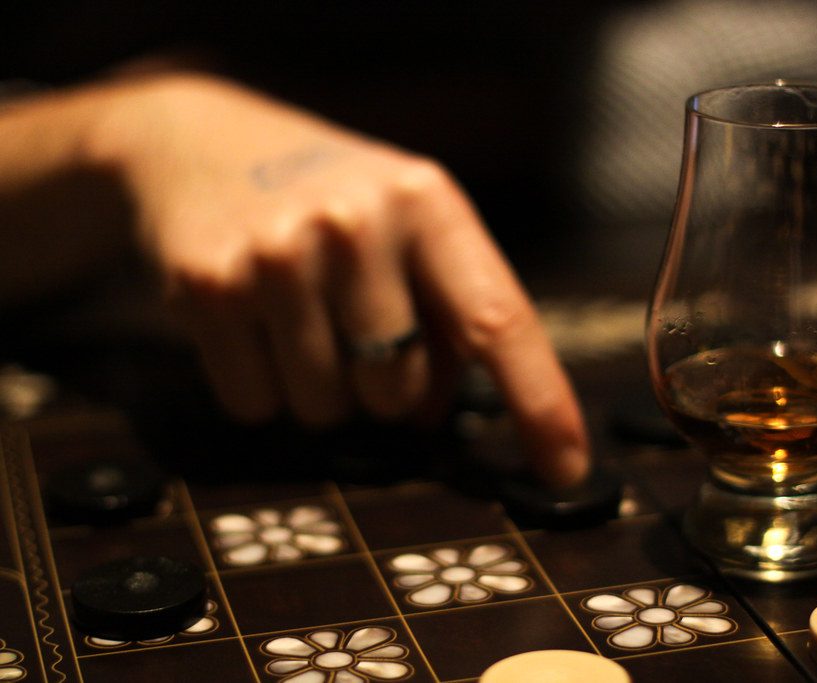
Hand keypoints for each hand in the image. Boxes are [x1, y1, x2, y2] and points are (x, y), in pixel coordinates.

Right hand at [93, 73, 588, 485]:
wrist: (197, 138)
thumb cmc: (328, 196)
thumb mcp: (406, 226)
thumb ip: (445, 317)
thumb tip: (431, 416)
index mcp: (427, 204)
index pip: (497, 320)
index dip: (540, 403)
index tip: (567, 468)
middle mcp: (357, 224)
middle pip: (399, 393)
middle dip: (385, 386)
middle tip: (353, 325)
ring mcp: (278, 254)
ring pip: (327, 411)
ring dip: (322, 390)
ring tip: (299, 316)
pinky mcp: (207, 287)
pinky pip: (257, 406)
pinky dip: (261, 387)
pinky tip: (252, 322)